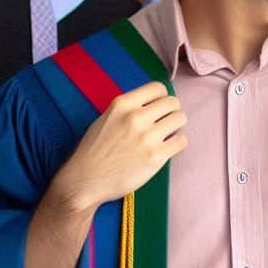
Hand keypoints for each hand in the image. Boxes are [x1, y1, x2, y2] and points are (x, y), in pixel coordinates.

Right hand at [54, 82, 187, 213]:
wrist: (86, 179)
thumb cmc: (94, 150)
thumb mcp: (106, 118)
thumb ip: (129, 109)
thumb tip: (152, 104)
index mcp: (123, 105)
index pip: (157, 88)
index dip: (163, 97)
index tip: (160, 106)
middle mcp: (136, 117)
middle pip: (173, 102)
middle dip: (172, 111)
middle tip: (166, 121)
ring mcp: (147, 137)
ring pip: (180, 119)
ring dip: (176, 126)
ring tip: (166, 134)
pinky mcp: (156, 157)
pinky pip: (182, 141)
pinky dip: (177, 143)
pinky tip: (167, 147)